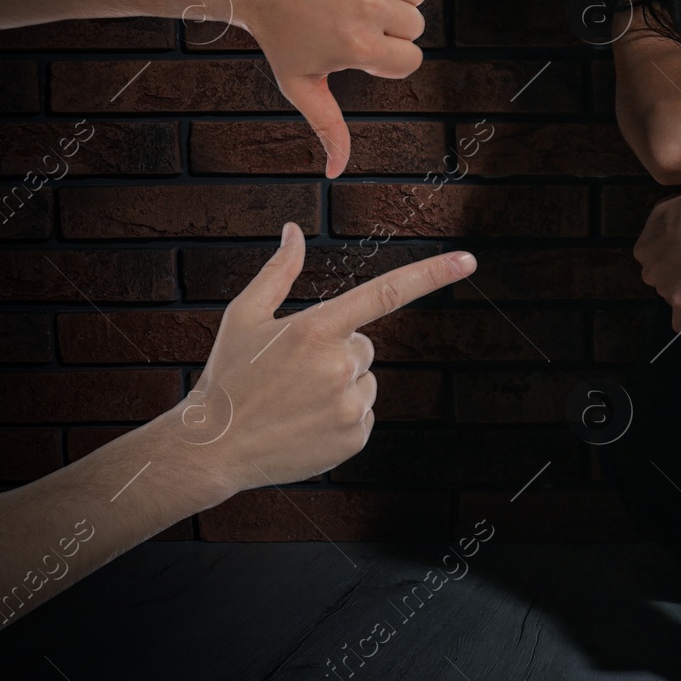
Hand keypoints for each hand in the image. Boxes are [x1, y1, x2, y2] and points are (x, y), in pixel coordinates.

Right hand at [174, 221, 475, 503]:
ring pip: (365, 381)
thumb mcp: (244, 317)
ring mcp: (349, 404)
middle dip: (336, 354)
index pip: (385, 293)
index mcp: (316, 329)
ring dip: (339, 387)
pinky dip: (340, 418)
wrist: (211, 449)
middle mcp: (339, 365)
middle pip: (364, 347)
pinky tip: (304, 425)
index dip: (431, 275)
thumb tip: (294, 231)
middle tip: (292, 375)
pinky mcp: (355, 436)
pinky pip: (363, 414)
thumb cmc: (227, 377)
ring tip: (294, 403)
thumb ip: (278, 273)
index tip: (468, 260)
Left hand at [203, 0, 427, 178]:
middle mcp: (369, 8)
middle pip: (414, 27)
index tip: (355, 50)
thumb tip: (336, 173)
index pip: (409, 60)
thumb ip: (328, 127)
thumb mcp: (300, 85)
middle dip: (389, 28)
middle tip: (349, 22)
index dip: (385, 60)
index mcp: (359, 46)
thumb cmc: (277, 36)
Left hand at [634, 189, 680, 331]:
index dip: (670, 258)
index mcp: (642, 251)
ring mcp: (665, 290)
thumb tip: (664, 228)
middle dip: (675, 276)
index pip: (653, 262)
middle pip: (661, 280)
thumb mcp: (663, 209)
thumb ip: (659, 225)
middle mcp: (649, 273)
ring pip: (673, 296)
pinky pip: (680, 323)